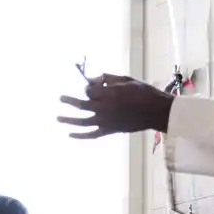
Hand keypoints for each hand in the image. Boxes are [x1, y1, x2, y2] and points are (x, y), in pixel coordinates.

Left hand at [59, 74, 174, 138]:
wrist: (156, 111)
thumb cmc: (143, 92)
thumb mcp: (126, 79)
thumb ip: (107, 78)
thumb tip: (92, 79)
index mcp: (107, 94)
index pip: (88, 90)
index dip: (89, 87)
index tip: (94, 86)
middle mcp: (103, 108)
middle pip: (81, 104)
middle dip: (69, 101)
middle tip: (60, 98)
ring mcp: (105, 121)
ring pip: (82, 121)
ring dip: (68, 120)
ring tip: (58, 118)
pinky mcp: (109, 130)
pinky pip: (92, 134)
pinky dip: (80, 135)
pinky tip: (70, 134)